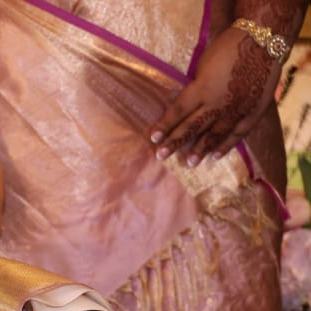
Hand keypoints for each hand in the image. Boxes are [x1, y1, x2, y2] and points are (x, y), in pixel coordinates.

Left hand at [148, 25, 280, 166]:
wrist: (263, 40)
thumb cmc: (228, 47)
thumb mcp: (204, 65)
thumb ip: (196, 87)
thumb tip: (185, 105)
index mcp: (202, 88)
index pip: (178, 111)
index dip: (165, 125)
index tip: (153, 138)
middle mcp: (218, 102)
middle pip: (193, 126)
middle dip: (176, 142)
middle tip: (161, 155)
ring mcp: (237, 108)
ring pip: (215, 134)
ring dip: (200, 149)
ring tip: (189, 163)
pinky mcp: (253, 111)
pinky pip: (238, 133)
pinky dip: (226, 145)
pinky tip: (215, 156)